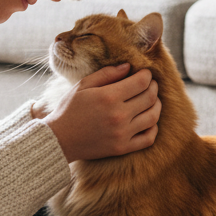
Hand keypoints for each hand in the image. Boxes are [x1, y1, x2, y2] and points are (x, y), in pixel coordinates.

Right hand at [41, 63, 160, 161]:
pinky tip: (148, 120)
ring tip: (152, 100)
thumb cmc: (69, 109)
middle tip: (150, 84)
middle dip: (153, 87)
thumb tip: (129, 66)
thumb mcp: (83, 85)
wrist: (59, 140)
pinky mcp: (123, 148)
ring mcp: (122, 134)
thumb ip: (107, 73)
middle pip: (150, 97)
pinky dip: (153, 127)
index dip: (147, 75)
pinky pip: (149, 138)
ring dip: (156, 105)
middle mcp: (119, 116)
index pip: (142, 82)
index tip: (145, 73)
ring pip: (153, 117)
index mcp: (109, 97)